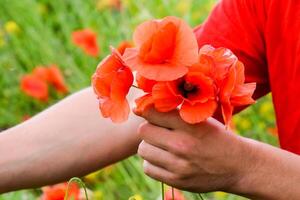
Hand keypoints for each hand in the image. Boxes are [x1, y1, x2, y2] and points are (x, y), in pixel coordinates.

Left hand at [135, 107, 254, 192]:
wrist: (237, 166)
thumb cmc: (216, 137)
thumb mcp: (201, 119)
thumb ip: (175, 113)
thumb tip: (140, 108)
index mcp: (190, 125)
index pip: (152, 113)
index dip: (145, 110)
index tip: (145, 110)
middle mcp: (182, 145)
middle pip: (143, 131)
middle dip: (149, 128)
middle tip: (159, 130)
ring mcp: (178, 165)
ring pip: (143, 149)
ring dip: (149, 146)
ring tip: (162, 145)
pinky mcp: (176, 181)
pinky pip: (148, 168)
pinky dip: (152, 162)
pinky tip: (164, 159)